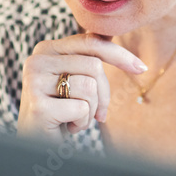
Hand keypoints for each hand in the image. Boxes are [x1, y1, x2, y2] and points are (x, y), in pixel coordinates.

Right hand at [17, 33, 146, 142]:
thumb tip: (112, 32)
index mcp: (46, 49)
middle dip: (103, 94)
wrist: (36, 144)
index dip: (119, 54)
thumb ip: (87, 57)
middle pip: (94, 66)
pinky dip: (82, 123)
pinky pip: (81, 109)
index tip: (141, 68)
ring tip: (75, 118)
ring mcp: (34, 82)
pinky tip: (66, 127)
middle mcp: (37, 60)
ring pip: (90, 87)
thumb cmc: (61, 112)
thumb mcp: (73, 79)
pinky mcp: (38, 106)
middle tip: (96, 113)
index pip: (90, 42)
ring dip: (91, 110)